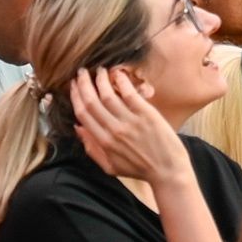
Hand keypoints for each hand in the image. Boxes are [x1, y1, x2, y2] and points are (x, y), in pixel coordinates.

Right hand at [69, 63, 190, 188]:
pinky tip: (116, 73)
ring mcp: (130, 121)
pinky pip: (129, 93)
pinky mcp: (146, 114)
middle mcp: (114, 130)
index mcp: (104, 142)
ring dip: (100, 79)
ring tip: (98, 70)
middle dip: (83, 84)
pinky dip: (121, 81)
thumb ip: (92, 149)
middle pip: (91, 102)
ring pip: (107, 95)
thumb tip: (78, 128)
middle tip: (81, 73)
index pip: (83, 114)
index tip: (73, 86)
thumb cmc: (139, 169)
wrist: (167, 171)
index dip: (75, 97)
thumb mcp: (110, 167)